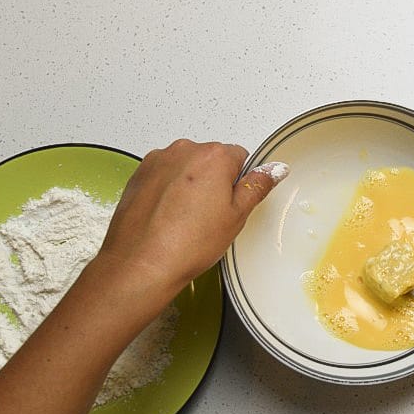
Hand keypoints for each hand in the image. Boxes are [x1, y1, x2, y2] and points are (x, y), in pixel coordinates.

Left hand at [95, 139, 287, 300]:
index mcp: (214, 156)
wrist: (140, 263)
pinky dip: (167, 191)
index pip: (240, 156)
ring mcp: (158, 161)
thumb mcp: (235, 217)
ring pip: (185, 168)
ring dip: (189, 185)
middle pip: (210, 160)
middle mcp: (184, 150)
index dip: (238, 183)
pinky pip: (162, 176)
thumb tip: (274, 169)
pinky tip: (168, 218)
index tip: (231, 203)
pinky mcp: (138, 174)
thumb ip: (257, 187)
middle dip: (213, 182)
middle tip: (210, 216)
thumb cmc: (185, 244)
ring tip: (185, 220)